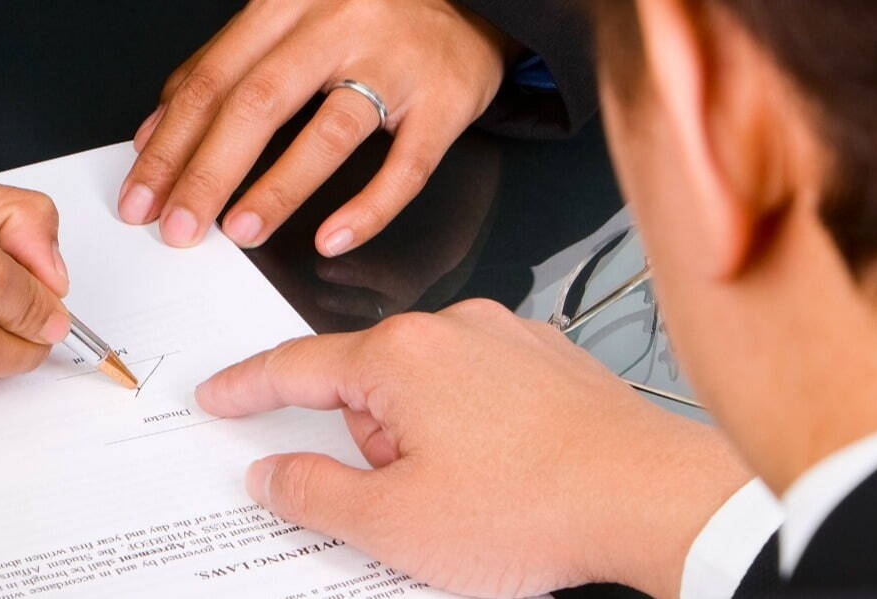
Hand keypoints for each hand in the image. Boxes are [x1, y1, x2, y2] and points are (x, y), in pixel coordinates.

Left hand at [121, 0, 508, 254]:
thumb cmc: (368, 17)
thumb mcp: (287, 23)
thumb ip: (222, 69)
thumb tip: (155, 133)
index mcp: (286, 5)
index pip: (213, 79)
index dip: (170, 143)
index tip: (141, 195)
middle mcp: (337, 26)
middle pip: (257, 104)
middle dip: (207, 173)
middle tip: (177, 227)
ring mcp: (394, 62)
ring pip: (327, 132)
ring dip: (277, 189)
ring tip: (239, 233)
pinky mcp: (446, 100)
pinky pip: (407, 165)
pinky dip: (368, 208)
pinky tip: (332, 238)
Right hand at [195, 301, 748, 597]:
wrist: (655, 500)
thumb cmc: (540, 506)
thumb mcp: (393, 525)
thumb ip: (312, 495)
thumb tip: (275, 475)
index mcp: (401, 355)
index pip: (295, 366)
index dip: (247, 388)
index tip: (220, 396)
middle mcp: (454, 327)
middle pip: (368, 383)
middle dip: (370, 444)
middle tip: (404, 502)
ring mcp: (509, 338)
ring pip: (429, 389)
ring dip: (427, 442)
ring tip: (474, 499)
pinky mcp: (552, 361)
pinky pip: (484, 391)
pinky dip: (479, 432)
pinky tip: (508, 480)